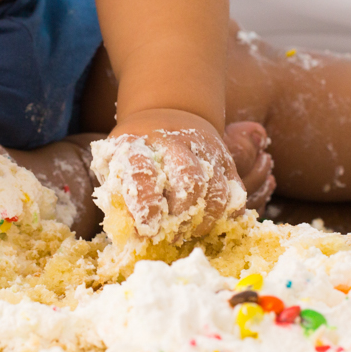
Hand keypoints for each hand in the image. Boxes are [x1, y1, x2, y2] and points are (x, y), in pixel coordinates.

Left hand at [102, 108, 245, 241]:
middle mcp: (174, 143)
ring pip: (215, 189)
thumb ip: (118, 196)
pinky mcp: (226, 160)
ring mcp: (205, 150)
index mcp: (138, 143)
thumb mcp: (114, 164)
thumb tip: (130, 236)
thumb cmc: (136, 152)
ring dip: (203, 219)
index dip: (146, 203)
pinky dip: (226, 214)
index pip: (143, 171)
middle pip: (188, 178)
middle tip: (171, 234)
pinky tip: (209, 222)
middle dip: (181, 214)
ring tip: (189, 232)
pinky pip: (236, 193)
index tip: (147, 228)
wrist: (168, 114)